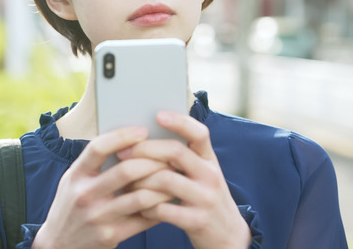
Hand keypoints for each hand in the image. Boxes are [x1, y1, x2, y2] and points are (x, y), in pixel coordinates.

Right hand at [33, 126, 173, 248]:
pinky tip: (168, 201)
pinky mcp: (110, 236)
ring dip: (162, 186)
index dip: (122, 136)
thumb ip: (94, 163)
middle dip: (153, 162)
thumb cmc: (72, 204)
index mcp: (76, 175)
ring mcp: (98, 218)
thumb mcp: (74, 180)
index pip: (98, 148)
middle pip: (126, 171)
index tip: (143, 131)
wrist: (59, 244)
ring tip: (174, 178)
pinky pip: (143, 220)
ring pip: (141, 197)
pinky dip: (160, 208)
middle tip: (169, 157)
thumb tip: (129, 140)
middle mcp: (85, 195)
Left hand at [117, 112, 251, 248]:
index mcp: (210, 160)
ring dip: (140, 181)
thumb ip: (184, 158)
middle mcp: (210, 176)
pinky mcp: (198, 221)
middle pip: (176, 152)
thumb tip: (146, 139)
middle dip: (145, 150)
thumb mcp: (203, 175)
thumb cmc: (206, 199)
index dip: (179, 122)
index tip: (158, 115)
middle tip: (123, 153)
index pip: (199, 133)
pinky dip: (146, 207)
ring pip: (165, 180)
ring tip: (127, 185)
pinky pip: (164, 210)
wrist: (229, 237)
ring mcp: (205, 199)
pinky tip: (139, 208)